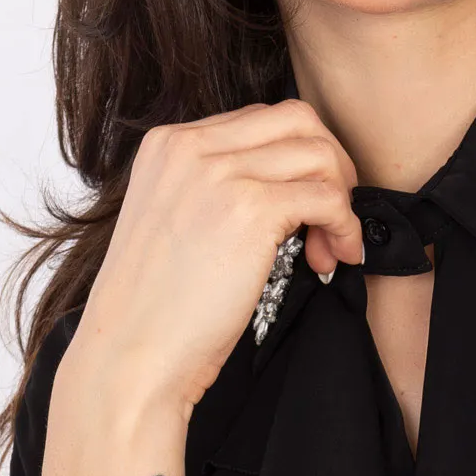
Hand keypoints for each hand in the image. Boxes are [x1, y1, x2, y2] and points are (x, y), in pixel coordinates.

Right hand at [74, 93, 365, 414]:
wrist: (131, 356)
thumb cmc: (156, 308)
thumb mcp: (175, 221)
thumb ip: (214, 187)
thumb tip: (282, 183)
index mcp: (167, 144)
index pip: (260, 120)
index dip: (296, 161)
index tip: (303, 211)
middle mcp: (190, 146)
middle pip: (298, 119)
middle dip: (330, 165)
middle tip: (331, 218)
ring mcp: (219, 173)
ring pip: (319, 153)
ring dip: (340, 200)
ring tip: (327, 249)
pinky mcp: (250, 209)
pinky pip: (327, 196)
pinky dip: (344, 226)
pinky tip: (333, 259)